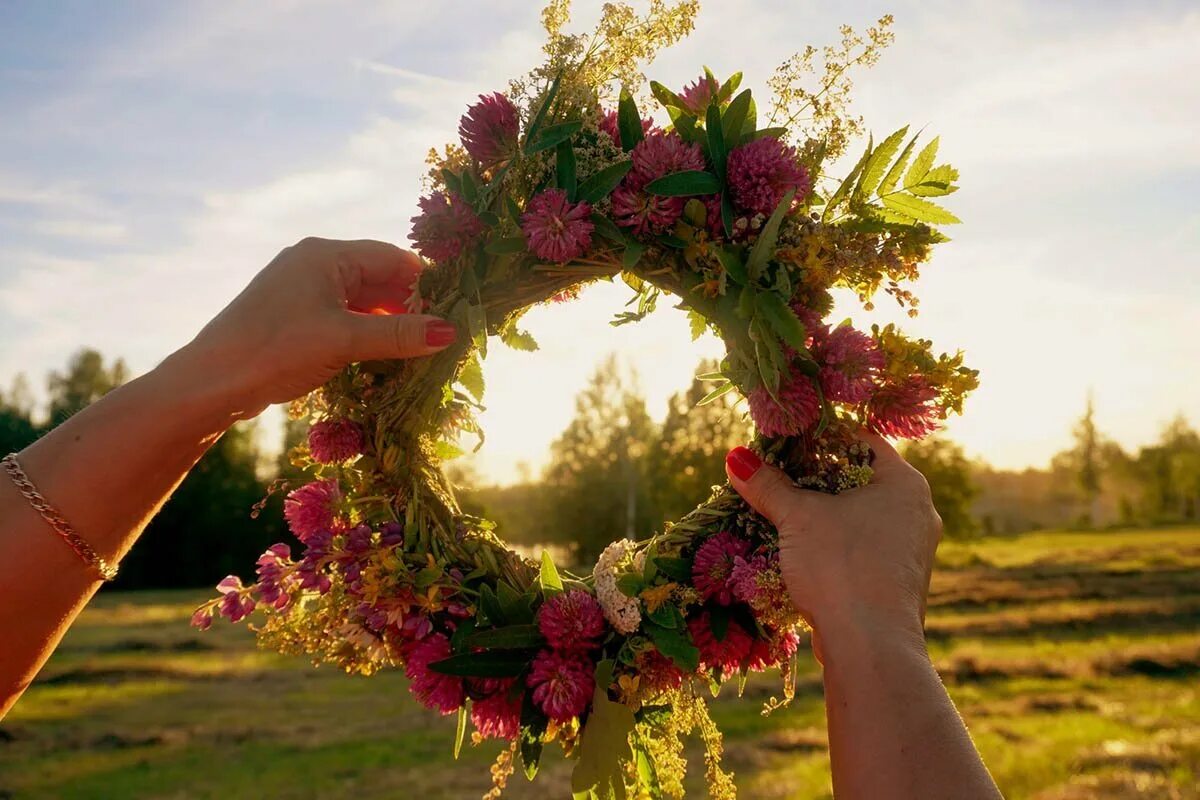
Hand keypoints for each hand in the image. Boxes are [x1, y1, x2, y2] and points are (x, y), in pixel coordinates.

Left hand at [172, 237, 456, 418]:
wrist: (210, 381)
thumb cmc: (275, 350)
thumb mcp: (343, 341)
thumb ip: (399, 335)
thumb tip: (452, 332)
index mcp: (326, 255)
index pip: (393, 259)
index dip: (427, 284)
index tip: (457, 310)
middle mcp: (315, 264)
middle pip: (380, 279)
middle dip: (412, 307)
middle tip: (444, 337)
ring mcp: (304, 291)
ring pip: (365, 301)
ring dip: (392, 324)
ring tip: (421, 351)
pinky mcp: (297, 317)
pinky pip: (347, 318)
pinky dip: (369, 334)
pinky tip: (386, 358)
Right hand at [724, 432, 940, 653]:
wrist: (870, 647)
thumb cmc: (841, 567)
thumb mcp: (798, 518)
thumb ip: (768, 485)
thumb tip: (737, 458)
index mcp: (905, 484)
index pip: (862, 441)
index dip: (821, 439)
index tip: (785, 443)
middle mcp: (917, 513)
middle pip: (859, 481)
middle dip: (815, 481)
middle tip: (776, 477)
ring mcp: (910, 551)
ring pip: (859, 519)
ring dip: (822, 517)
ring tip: (781, 515)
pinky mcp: (896, 584)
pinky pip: (861, 551)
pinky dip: (833, 547)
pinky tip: (801, 554)